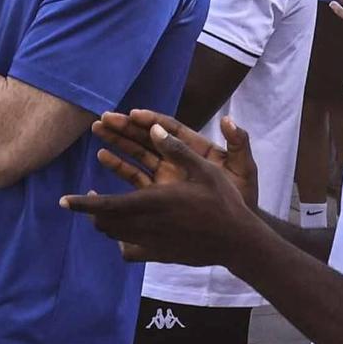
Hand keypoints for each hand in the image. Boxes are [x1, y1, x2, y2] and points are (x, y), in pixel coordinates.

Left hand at [59, 115, 266, 266]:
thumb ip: (177, 149)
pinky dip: (122, 243)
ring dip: (104, 223)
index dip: (82, 203)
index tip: (63, 201)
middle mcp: (148, 225)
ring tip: (101, 211)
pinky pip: (131, 252)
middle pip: (106, 221)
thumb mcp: (205, 168)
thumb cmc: (224, 201)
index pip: (107, 204)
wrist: (238, 240)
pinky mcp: (161, 254)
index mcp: (153, 202)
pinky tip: (125, 236)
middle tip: (86, 199)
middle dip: (91, 210)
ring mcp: (153, 242)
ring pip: (116, 236)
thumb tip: (154, 130)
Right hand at [83, 109, 259, 208]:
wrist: (237, 229)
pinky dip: (119, 166)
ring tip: (98, 130)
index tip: (133, 114)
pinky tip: (102, 157)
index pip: (171, 129)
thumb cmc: (243, 196)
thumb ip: (238, 144)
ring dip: (118, 142)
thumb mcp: (244, 169)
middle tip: (104, 118)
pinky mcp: (158, 193)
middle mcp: (178, 159)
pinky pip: (135, 176)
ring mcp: (166, 175)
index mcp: (197, 149)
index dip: (152, 121)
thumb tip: (228, 120)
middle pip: (149, 138)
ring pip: (138, 154)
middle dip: (127, 127)